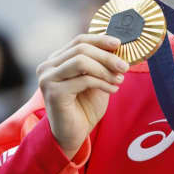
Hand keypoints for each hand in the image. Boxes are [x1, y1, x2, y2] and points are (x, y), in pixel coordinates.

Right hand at [37, 34, 127, 157]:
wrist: (74, 134)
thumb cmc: (85, 107)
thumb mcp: (96, 80)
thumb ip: (101, 64)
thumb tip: (118, 47)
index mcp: (56, 60)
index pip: (79, 41)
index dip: (100, 40)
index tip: (119, 44)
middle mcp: (48, 66)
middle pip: (81, 49)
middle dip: (107, 56)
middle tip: (125, 67)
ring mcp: (48, 79)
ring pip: (82, 61)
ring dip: (105, 69)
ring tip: (119, 79)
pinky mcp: (53, 92)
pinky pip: (84, 80)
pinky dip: (103, 83)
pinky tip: (112, 90)